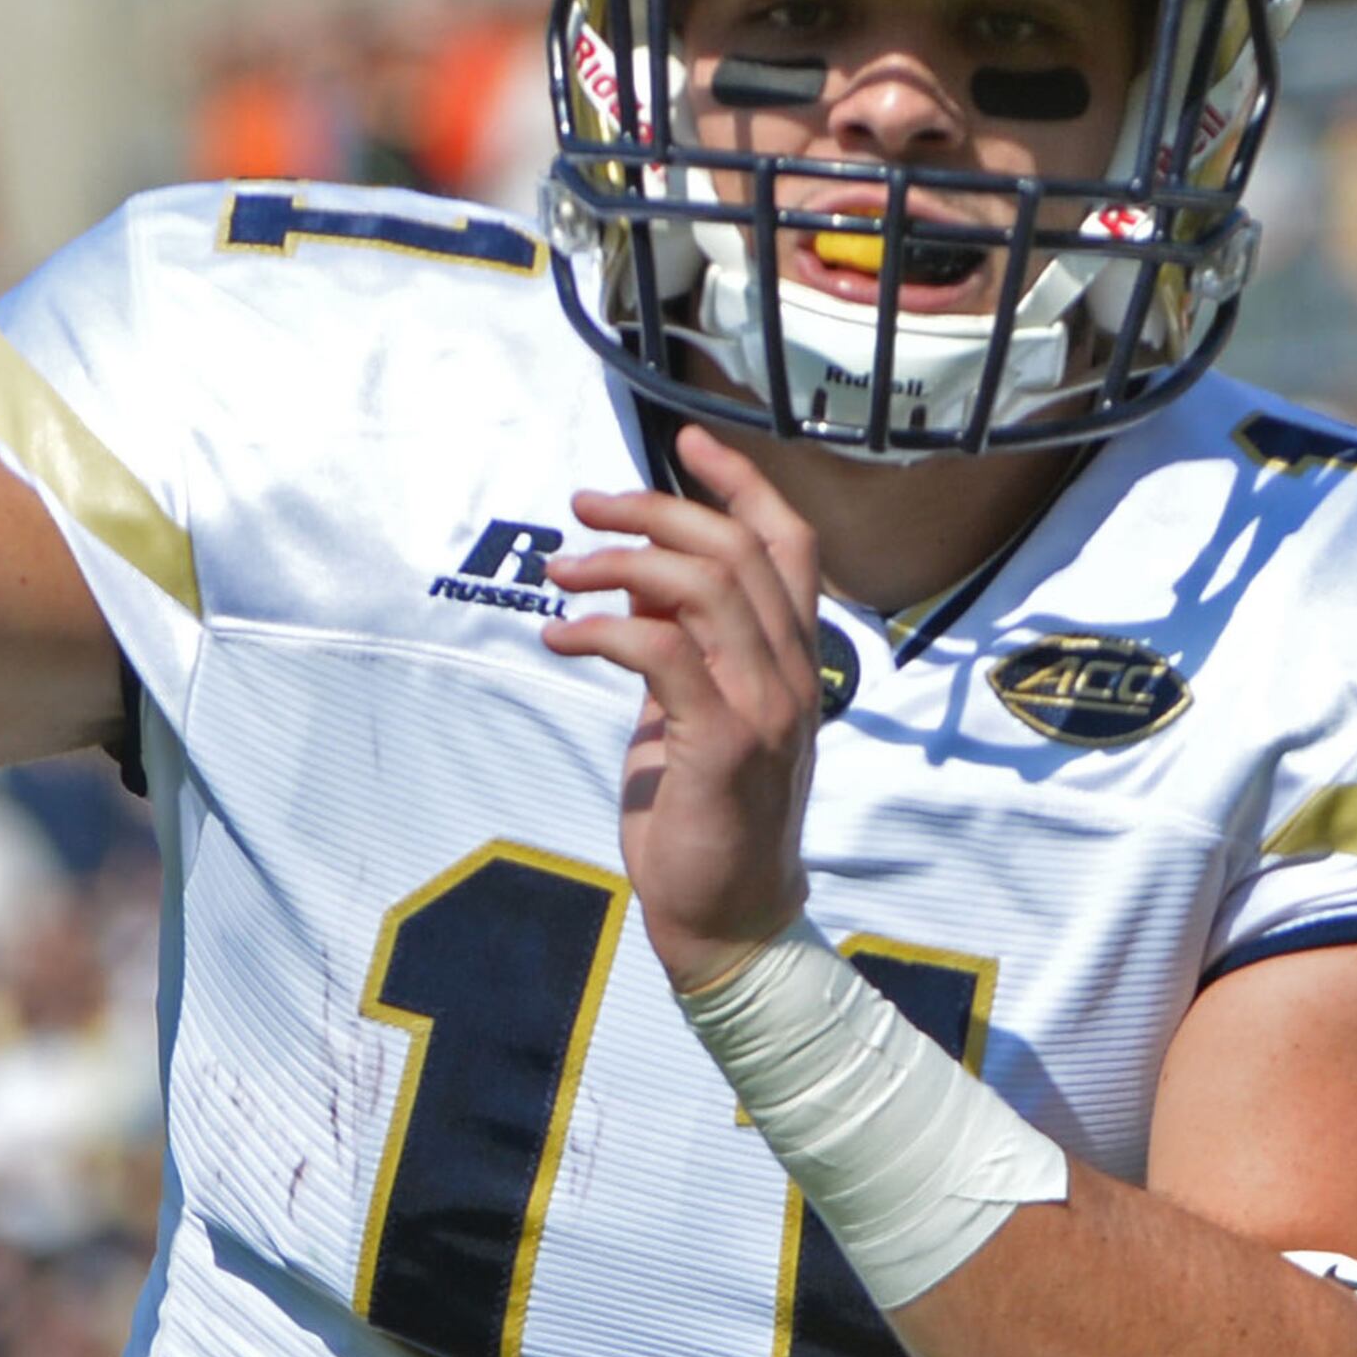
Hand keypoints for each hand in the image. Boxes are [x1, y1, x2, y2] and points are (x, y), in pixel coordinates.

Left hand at [538, 427, 823, 988]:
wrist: (728, 915)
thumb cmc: (708, 813)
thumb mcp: (695, 712)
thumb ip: (683, 646)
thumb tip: (639, 584)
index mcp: (796, 659)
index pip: (789, 544)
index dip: (742, 483)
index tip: (687, 441)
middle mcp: (795, 672)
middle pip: (736, 548)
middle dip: (653, 510)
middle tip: (583, 508)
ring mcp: (767, 706)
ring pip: (701, 587)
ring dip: (618, 564)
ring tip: (561, 571)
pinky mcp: (724, 742)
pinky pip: (660, 651)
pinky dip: (602, 630)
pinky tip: (560, 638)